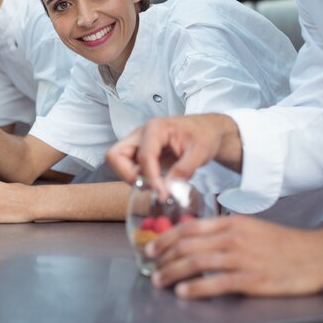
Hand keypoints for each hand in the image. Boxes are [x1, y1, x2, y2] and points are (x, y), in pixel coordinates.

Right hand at [106, 114, 241, 199]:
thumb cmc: (203, 135)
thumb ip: (183, 171)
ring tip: (155, 184)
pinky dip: (138, 178)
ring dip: (132, 177)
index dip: (151, 178)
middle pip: (115, 155)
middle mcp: (140, 134)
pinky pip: (128, 167)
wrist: (207, 131)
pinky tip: (155, 182)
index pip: (143, 156)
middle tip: (148, 186)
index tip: (162, 194)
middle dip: (127, 175)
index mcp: (155, 128)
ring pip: (118, 162)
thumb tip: (168, 189)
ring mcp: (138, 143)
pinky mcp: (139, 153)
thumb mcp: (200, 153)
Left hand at [145, 215, 322, 298]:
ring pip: (196, 263)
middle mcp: (232, 237)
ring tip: (159, 281)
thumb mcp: (248, 227)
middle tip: (151, 267)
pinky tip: (183, 292)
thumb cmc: (280, 242)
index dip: (165, 238)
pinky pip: (217, 283)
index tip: (150, 248)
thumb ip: (220, 230)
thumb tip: (190, 238)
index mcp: (230, 223)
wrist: (316, 255)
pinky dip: (196, 288)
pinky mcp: (252, 278)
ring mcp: (242, 258)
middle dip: (163, 257)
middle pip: (187, 246)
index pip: (188, 228)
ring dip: (172, 272)